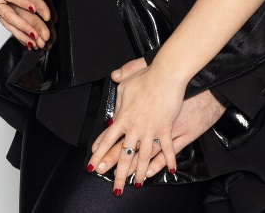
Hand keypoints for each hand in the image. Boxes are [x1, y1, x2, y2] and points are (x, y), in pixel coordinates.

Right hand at [0, 0, 49, 48]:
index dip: (27, 1)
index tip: (37, 10)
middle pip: (11, 11)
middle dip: (27, 23)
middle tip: (41, 33)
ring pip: (9, 20)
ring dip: (23, 32)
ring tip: (37, 42)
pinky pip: (7, 24)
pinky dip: (18, 34)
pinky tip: (29, 43)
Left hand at [109, 58, 227, 178]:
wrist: (166, 75)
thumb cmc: (146, 78)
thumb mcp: (125, 85)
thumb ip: (117, 98)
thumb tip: (111, 106)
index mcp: (123, 117)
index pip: (107, 139)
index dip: (99, 154)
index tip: (94, 165)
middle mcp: (135, 127)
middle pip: (124, 154)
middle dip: (118, 174)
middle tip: (115, 188)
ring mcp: (151, 129)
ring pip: (143, 156)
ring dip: (140, 172)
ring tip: (138, 183)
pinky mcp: (166, 128)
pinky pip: (167, 149)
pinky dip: (169, 160)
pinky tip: (171, 171)